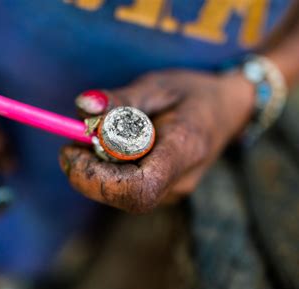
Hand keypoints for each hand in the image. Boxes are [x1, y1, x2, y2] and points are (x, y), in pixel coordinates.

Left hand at [60, 70, 253, 212]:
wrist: (228, 110)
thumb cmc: (193, 93)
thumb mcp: (157, 85)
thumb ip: (120, 99)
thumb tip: (83, 108)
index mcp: (184, 150)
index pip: (138, 188)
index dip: (96, 178)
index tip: (70, 151)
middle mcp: (180, 181)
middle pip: (123, 194)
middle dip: (89, 169)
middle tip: (77, 136)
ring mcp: (173, 191)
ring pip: (121, 193)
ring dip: (97, 166)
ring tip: (101, 133)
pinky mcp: (163, 191)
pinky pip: (126, 187)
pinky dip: (109, 167)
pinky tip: (114, 144)